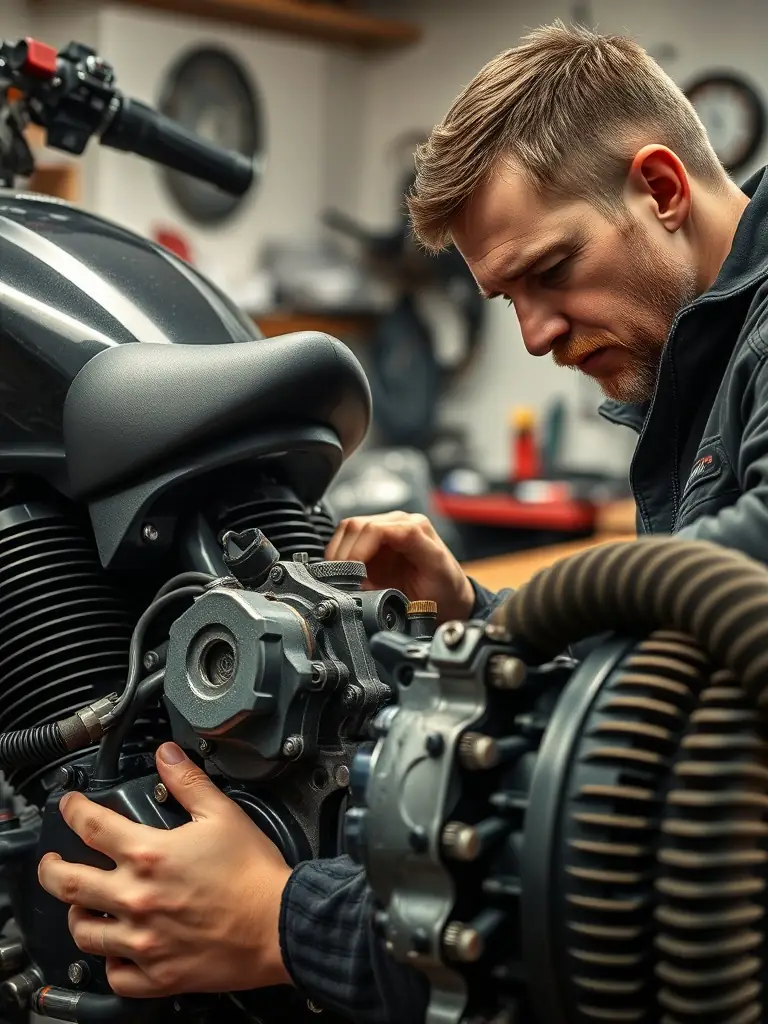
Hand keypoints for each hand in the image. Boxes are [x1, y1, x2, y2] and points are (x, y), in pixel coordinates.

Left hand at [38, 743, 292, 997]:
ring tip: (80, 906)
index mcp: (149, 855)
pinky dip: (109, 962)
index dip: (73, 810)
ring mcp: (142, 940)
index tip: (70, 806)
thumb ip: (188, 782)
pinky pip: (115, 975)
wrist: (279, 923)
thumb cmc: (254, 874)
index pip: (91, 826)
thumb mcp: (222, 814)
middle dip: (51, 867)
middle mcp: (136, 898)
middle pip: (67, 883)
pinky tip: (115, 950)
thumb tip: (167, 755)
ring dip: (75, 915)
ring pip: (83, 933)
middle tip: (51, 861)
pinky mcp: (157, 974)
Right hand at [326, 511, 474, 622]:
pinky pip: (349, 537)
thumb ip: (393, 591)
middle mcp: (402, 523)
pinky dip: (340, 554)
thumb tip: (359, 590)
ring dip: (339, 553)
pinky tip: (345, 573)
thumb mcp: (425, 595)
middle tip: (341, 581)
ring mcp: (388, 527)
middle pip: (359, 526)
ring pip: (349, 528)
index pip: (378, 529)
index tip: (350, 573)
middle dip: (344, 554)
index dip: (358, 549)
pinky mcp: (376, 537)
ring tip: (341, 578)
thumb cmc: (444, 594)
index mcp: (419, 532)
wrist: (451, 595)